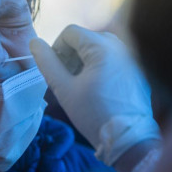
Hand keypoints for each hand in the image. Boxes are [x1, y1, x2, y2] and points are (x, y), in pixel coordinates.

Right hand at [30, 25, 159, 164]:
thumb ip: (47, 63)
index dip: (56, 49)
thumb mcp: (64, 89)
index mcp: (102, 46)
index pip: (70, 32)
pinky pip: (112, 57)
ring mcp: (131, 56)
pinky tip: (98, 89)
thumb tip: (34, 42)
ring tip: (82, 86)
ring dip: (84, 61)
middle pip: (84, 38)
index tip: (57, 71)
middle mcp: (120, 44)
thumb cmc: (94, 114)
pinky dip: (99, 67)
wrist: (130, 139)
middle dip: (71, 56)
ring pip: (98, 47)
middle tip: (68, 81)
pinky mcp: (137, 68)